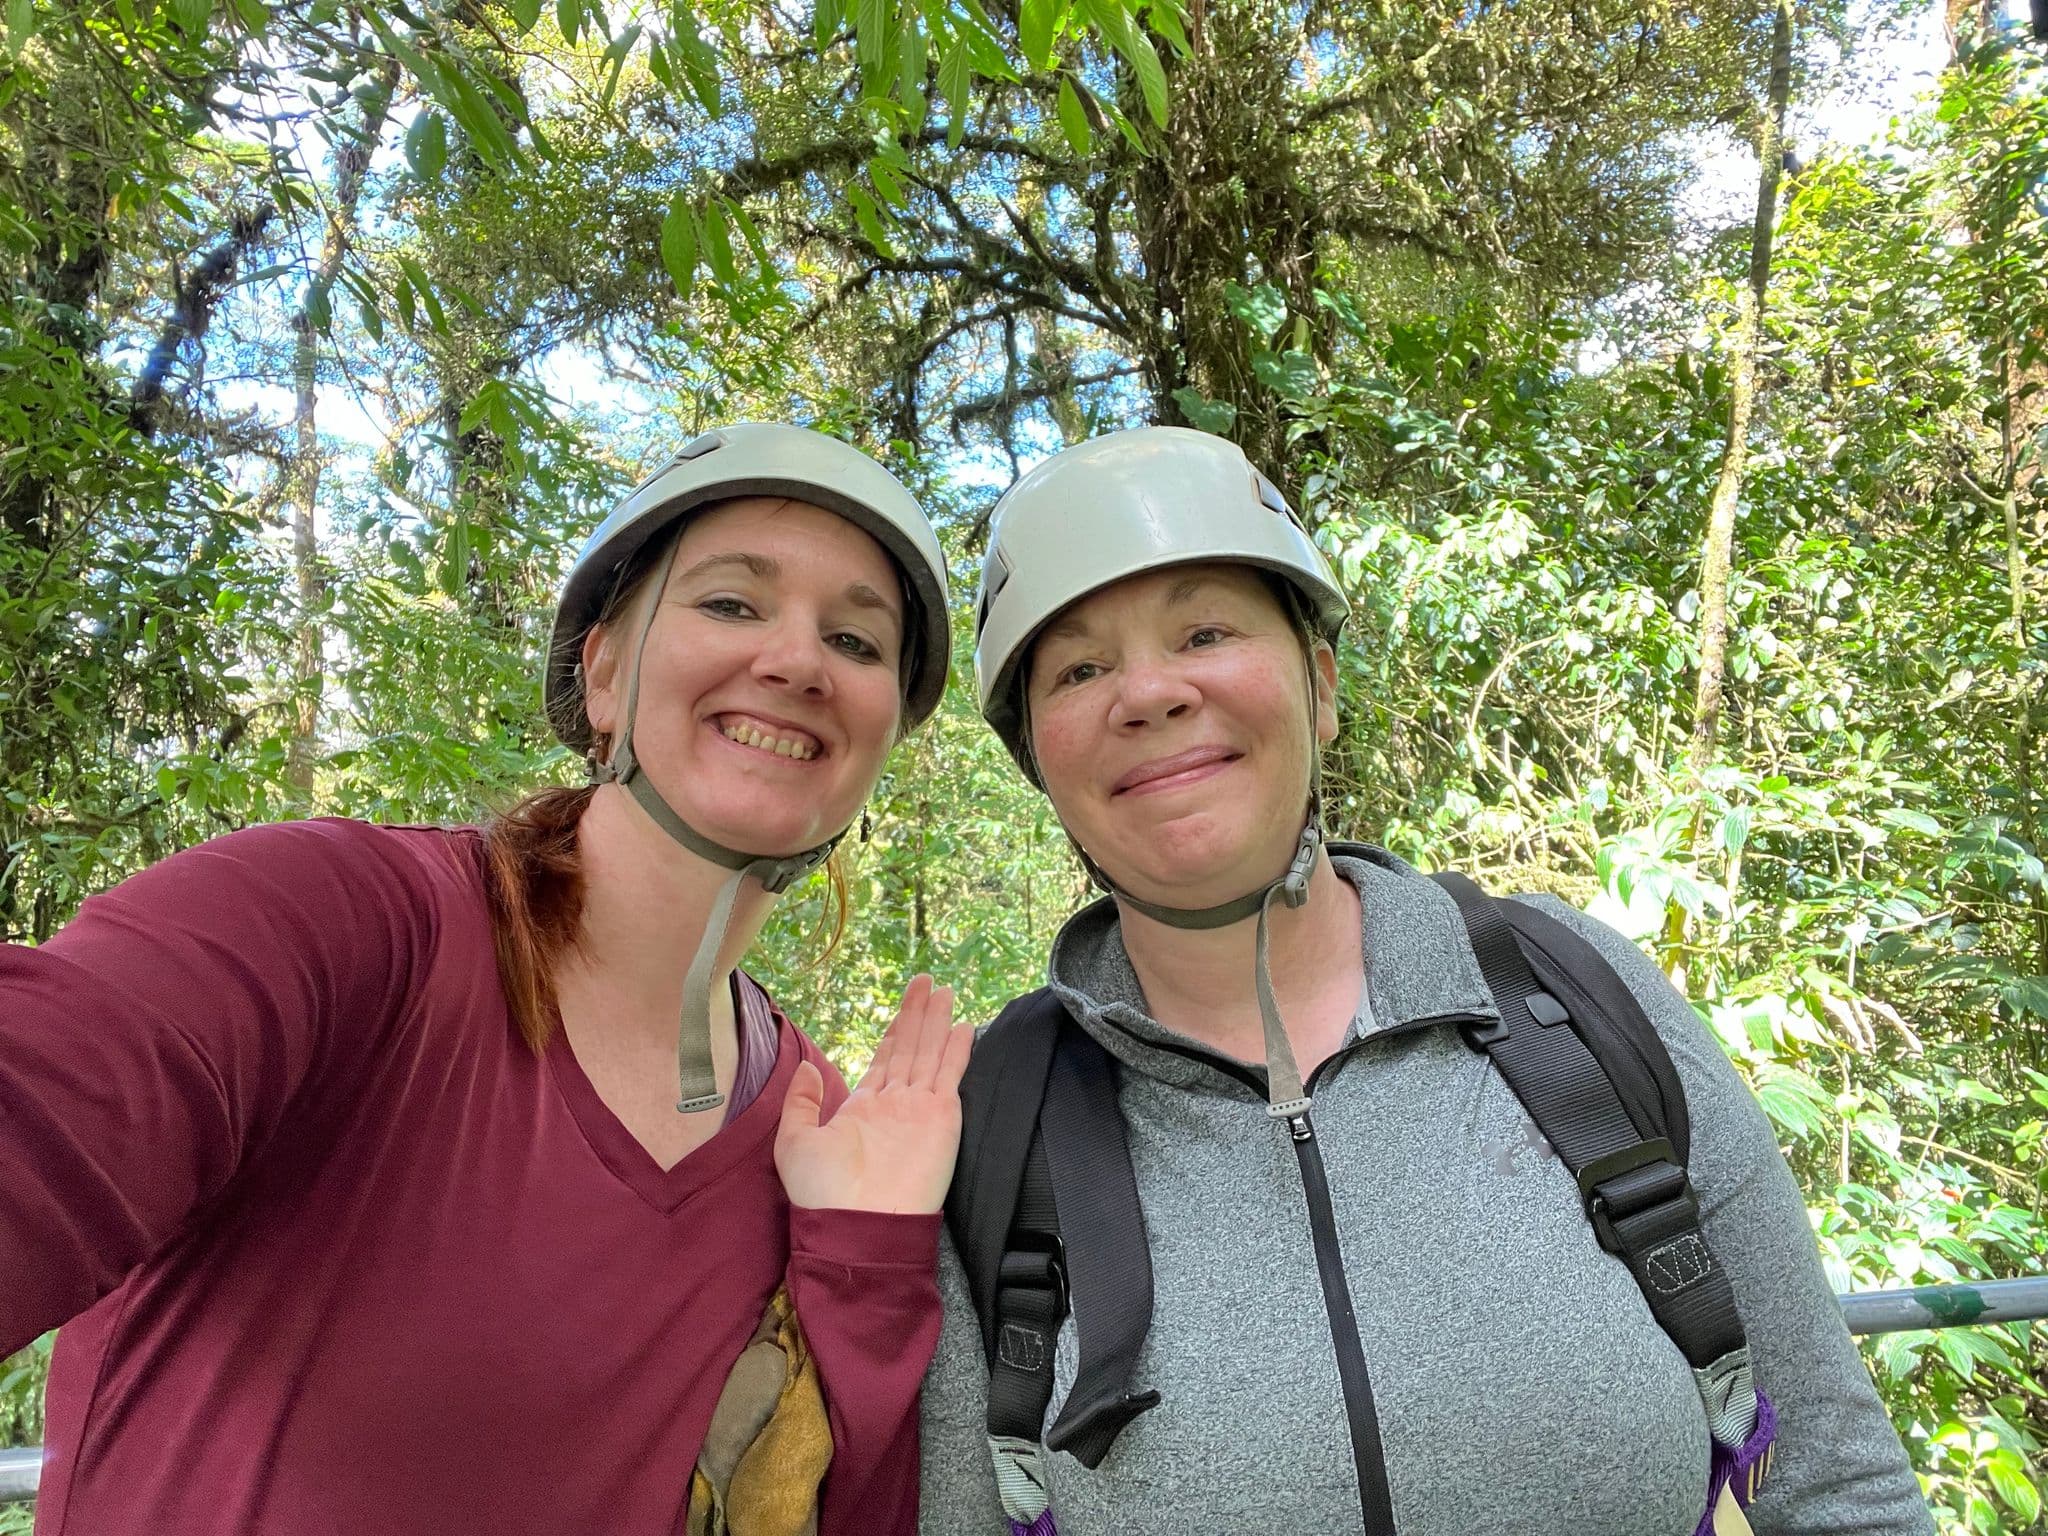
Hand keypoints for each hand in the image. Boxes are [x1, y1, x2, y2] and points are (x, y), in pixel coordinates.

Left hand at [775, 974, 969, 1213]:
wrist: (858, 1225)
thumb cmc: (822, 1191)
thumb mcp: (795, 1139)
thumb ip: (802, 1101)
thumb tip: (808, 1067)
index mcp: (864, 1108)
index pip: (884, 1059)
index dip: (895, 1030)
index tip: (903, 1005)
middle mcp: (895, 1104)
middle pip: (910, 1048)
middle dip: (918, 1014)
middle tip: (925, 981)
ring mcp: (920, 1109)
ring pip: (930, 1052)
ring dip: (937, 1021)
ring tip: (943, 990)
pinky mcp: (941, 1117)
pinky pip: (950, 1074)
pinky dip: (958, 1050)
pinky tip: (963, 1026)